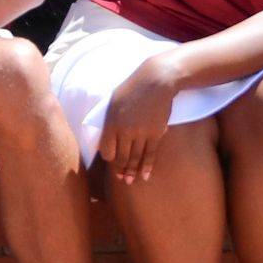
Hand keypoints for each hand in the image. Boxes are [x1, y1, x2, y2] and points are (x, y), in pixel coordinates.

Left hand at [98, 65, 179, 183]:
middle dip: (120, 170)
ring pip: (135, 158)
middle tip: (121, 179)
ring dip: (132, 172)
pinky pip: (150, 154)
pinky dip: (146, 166)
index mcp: (111, 122)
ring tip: (131, 181)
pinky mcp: (156, 133)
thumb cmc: (132, 89)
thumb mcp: (113, 102)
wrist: (156, 81)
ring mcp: (141, 133)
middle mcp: (125, 130)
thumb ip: (109, 120)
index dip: (109, 159)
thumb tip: (107, 137)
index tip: (111, 162)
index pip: (106, 150)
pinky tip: (145, 176)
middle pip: (121, 157)